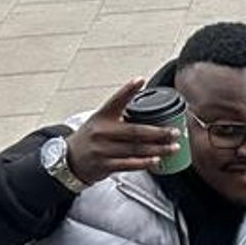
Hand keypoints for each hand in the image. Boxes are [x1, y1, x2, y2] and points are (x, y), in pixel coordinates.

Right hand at [64, 79, 181, 184]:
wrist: (70, 159)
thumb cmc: (92, 137)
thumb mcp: (100, 120)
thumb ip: (120, 115)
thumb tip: (151, 109)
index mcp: (101, 116)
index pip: (116, 100)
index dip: (128, 89)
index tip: (140, 80)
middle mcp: (101, 131)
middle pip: (135, 131)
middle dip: (158, 132)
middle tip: (175, 132)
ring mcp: (102, 149)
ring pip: (135, 149)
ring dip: (158, 149)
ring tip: (173, 147)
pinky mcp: (104, 164)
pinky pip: (129, 164)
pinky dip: (145, 162)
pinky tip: (157, 161)